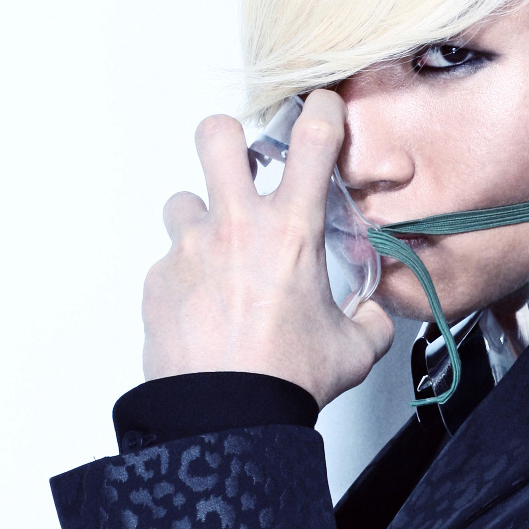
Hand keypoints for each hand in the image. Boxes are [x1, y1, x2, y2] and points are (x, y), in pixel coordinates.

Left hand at [142, 91, 393, 403]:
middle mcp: (235, 227)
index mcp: (290, 232)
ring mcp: (190, 250)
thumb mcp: (352, 351)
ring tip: (218, 258)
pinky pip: (170, 263)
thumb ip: (368, 320)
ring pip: (183, 202)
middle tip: (240, 166)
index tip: (321, 109)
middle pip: (216, 136)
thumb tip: (370, 312)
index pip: (310, 140)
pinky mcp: (159, 281)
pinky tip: (204, 310)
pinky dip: (187, 279)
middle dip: (229, 139)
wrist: (226, 419)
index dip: (320, 112)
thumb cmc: (286, 382)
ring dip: (201, 220)